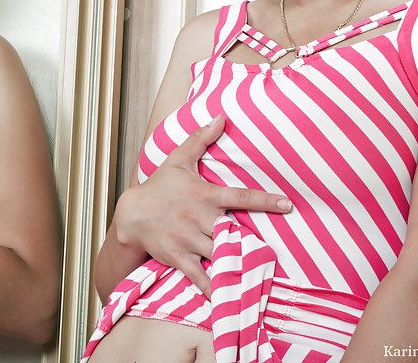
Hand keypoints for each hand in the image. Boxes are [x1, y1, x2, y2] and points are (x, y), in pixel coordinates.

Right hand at [113, 115, 290, 296]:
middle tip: (279, 249)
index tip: (287, 204)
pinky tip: (230, 301)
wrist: (130, 214)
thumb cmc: (160, 186)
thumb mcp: (178, 159)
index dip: (265, 200)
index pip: (240, 197)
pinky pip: (200, 276)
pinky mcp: (180, 258)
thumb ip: (201, 139)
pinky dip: (214, 289)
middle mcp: (200, 219)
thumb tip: (221, 116)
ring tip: (262, 274)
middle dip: (253, 239)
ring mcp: (190, 240)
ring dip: (239, 264)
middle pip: (233, 231)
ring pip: (220, 254)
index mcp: (204, 195)